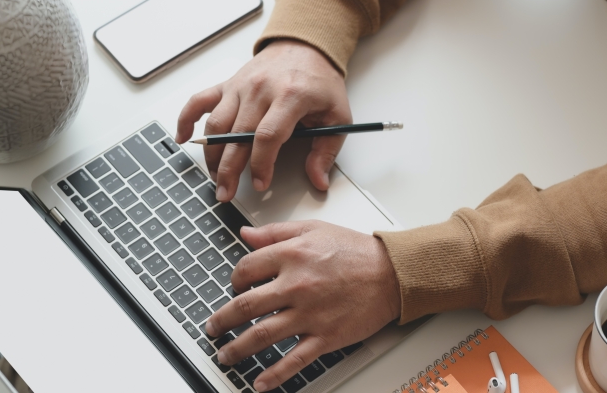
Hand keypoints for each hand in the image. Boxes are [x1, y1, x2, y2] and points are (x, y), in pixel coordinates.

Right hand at [175, 40, 351, 201]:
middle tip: (227, 193)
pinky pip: (199, 101)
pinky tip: (182, 138)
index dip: (260, 164)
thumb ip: (327, 150)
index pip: (267, 136)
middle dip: (229, 170)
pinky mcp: (228, 84)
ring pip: (216, 124)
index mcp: (290, 96)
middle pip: (237, 135)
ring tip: (216, 177)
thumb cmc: (320, 82)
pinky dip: (186, 119)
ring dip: (211, 154)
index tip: (260, 183)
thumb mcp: (337, 115)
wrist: (305, 46)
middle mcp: (260, 90)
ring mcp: (240, 86)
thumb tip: (318, 180)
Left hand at [205, 221, 400, 391]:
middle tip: (213, 327)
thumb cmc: (357, 251)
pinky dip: (273, 374)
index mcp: (292, 256)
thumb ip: (276, 232)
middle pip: (244, 306)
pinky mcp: (325, 337)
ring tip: (225, 355)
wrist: (393, 273)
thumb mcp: (314, 229)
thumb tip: (246, 234)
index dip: (234, 279)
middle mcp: (296, 285)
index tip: (234, 287)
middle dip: (221, 320)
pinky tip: (259, 382)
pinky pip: (293, 360)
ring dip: (237, 348)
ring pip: (261, 335)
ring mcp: (310, 314)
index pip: (246, 269)